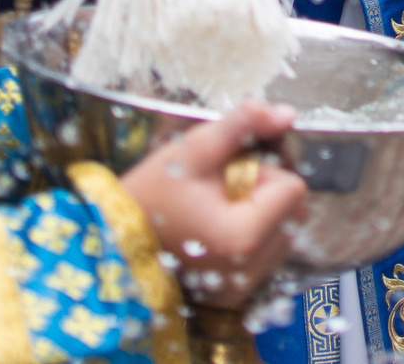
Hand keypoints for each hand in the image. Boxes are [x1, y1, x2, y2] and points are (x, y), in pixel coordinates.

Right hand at [118, 102, 309, 309]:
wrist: (110, 245)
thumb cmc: (148, 196)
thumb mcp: (193, 150)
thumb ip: (243, 125)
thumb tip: (286, 113)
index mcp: (244, 237)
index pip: (293, 188)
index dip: (264, 170)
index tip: (229, 171)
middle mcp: (251, 269)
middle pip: (292, 211)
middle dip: (265, 190)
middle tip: (221, 185)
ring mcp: (244, 285)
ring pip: (282, 232)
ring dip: (260, 212)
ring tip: (215, 207)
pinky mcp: (235, 291)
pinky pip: (265, 253)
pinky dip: (251, 235)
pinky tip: (215, 227)